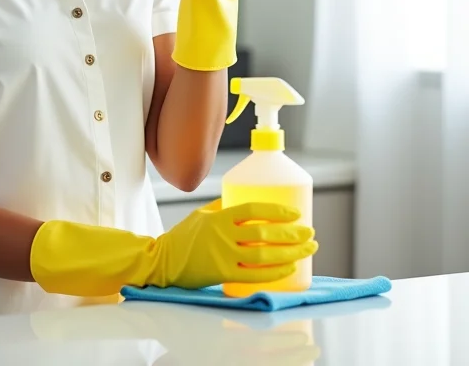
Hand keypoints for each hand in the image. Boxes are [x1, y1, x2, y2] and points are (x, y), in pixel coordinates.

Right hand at [149, 199, 317, 288]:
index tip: (295, 214)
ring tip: (307, 249)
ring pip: (265, 255)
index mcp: (219, 217)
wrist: (164, 260)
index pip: (253, 210)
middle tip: (309, 232)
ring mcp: (224, 256)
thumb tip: (245, 199)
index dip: (277, 211)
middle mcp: (223, 235)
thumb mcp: (202, 214)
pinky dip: (276, 272)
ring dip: (291, 252)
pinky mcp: (224, 274)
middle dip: (292, 233)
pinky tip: (290, 267)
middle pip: (264, 233)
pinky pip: (256, 275)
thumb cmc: (184, 235)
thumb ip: (223, 208)